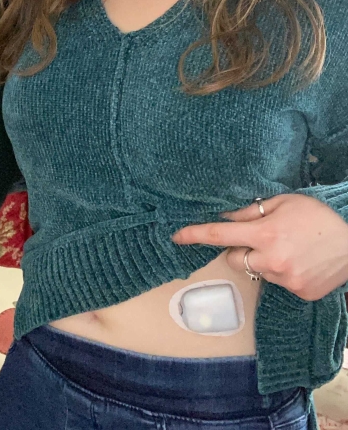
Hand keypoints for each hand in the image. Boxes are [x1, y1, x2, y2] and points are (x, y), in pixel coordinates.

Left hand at [172, 194, 347, 300]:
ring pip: (258, 272)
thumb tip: (224, 218)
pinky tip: (301, 260)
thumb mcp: (282, 203)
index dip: (195, 235)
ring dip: (264, 260)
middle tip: (261, 237)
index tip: (176, 237)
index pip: (220, 236)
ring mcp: (286, 280)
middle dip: (241, 249)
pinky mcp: (299, 293)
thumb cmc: (318, 215)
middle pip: (235, 259)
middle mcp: (271, 260)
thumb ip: (249, 212)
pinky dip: (284, 272)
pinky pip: (278, 283)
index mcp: (265, 234)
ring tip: (289, 247)